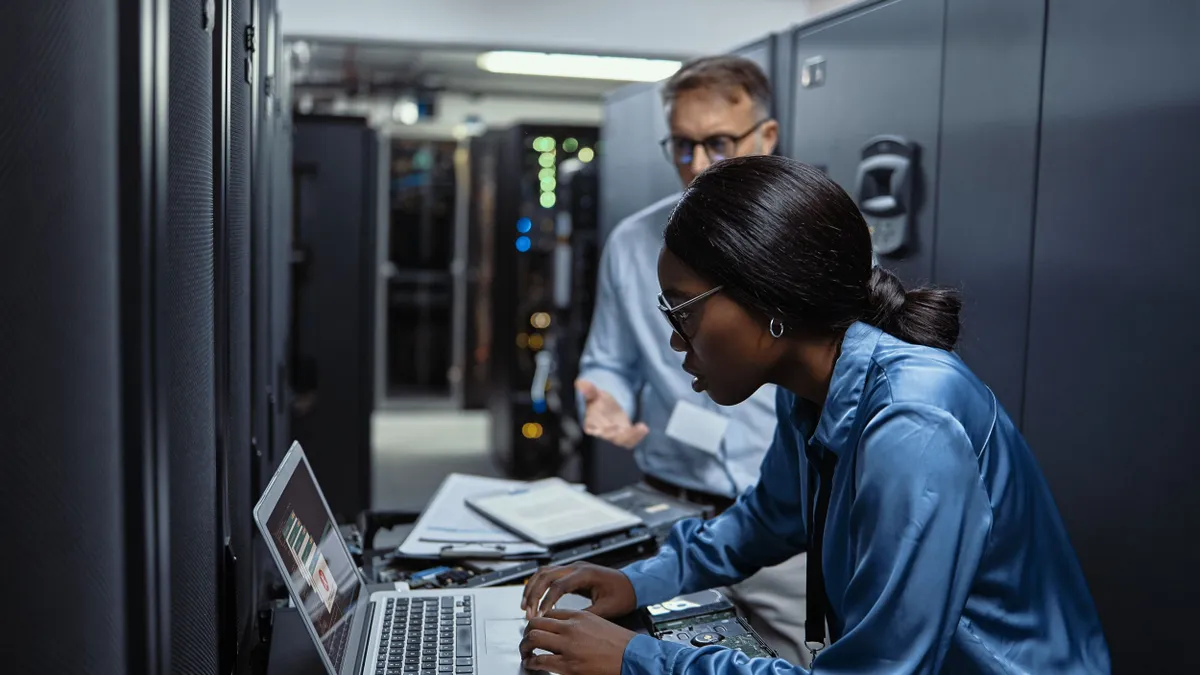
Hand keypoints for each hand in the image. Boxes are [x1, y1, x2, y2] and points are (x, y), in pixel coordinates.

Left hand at [520, 609, 634, 674]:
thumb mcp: (599, 622)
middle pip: (537, 622)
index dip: (540, 620)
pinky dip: (532, 662)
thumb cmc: (619, 642)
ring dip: (525, 646)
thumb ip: (581, 623)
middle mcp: (571, 628)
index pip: (550, 612)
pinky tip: (531, 664)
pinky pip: (541, 661)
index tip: (537, 627)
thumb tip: (565, 628)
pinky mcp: (569, 665)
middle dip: (526, 631)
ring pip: (534, 638)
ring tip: (525, 651)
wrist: (632, 656)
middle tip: (526, 638)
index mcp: (579, 616)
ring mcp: (568, 646)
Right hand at [521, 562, 637, 619]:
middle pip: (545, 575)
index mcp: (585, 573)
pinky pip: (550, 575)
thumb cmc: (624, 594)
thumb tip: (566, 624)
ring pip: (544, 572)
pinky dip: (539, 586)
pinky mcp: (572, 573)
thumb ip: (586, 615)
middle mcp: (577, 567)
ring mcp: (573, 568)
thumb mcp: (607, 608)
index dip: (546, 601)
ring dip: (532, 588)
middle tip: (528, 612)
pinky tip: (535, 598)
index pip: (558, 585)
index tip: (539, 615)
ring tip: (525, 605)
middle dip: (533, 594)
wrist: (634, 584)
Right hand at [576, 380, 648, 449]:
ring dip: (632, 436)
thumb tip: (580, 382)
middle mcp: (602, 432)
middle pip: (609, 437)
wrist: (607, 407)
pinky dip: (638, 436)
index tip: (611, 427)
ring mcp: (615, 436)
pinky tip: (644, 428)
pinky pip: (631, 440)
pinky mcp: (625, 435)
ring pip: (622, 441)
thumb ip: (588, 390)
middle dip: (618, 434)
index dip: (602, 430)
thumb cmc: (597, 402)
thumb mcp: (593, 394)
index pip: (594, 429)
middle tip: (625, 429)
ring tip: (642, 428)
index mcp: (590, 424)